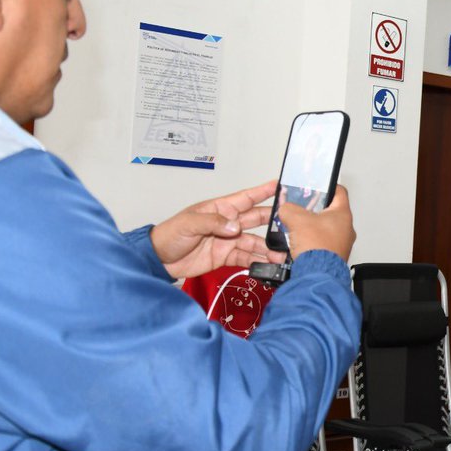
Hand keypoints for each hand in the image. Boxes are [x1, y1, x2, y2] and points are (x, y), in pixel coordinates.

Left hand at [150, 180, 281, 279]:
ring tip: (282, 254)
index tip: (280, 186)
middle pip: (256, 220)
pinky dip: (257, 261)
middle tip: (291, 225)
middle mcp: (228, 223)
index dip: (262, 191)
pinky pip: (246, 258)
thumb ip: (213, 223)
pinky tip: (268, 265)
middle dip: (273, 222)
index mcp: (220, 209)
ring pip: (254, 242)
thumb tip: (235, 227)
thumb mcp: (189, 223)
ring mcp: (228, 241)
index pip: (246, 198)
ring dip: (268, 248)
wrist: (159, 260)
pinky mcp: (225, 257)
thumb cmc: (169, 234)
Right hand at [278, 185, 354, 260]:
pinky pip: (322, 244)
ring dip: (311, 228)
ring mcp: (341, 244)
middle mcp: (346, 229)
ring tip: (298, 228)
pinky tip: (300, 243)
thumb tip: (285, 209)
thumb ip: (289, 209)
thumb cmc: (317, 248)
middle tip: (302, 209)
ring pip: (325, 229)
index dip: (327, 186)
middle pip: (329, 212)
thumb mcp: (297, 219)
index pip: (339, 191)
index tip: (319, 186)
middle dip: (314, 210)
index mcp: (343, 214)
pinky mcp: (333, 256)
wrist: (317, 275)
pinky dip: (311, 242)